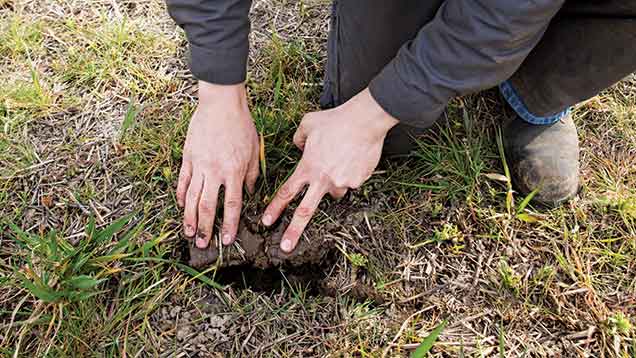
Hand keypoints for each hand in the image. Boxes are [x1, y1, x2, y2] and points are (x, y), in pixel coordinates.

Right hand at [178, 81, 259, 248]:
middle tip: (202, 244)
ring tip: (189, 233)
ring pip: (192, 198)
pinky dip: (181, 195)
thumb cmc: (241, 125)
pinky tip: (181, 206)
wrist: (221, 104)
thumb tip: (250, 193)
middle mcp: (215, 171)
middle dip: (205, 228)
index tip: (227, 239)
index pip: (232, 205)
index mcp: (234, 171)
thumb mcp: (254, 151)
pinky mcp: (188, 157)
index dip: (230, 224)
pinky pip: (183, 180)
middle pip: (208, 207)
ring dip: (190, 218)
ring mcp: (199, 165)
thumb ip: (252, 175)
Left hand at [261, 88, 397, 251]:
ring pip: (335, 191)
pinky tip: (355, 157)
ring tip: (341, 162)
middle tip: (286, 247)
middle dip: (294, 231)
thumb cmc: (336, 120)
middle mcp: (322, 179)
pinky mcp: (357, 182)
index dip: (275, 207)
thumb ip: (299, 138)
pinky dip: (352, 173)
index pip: (287, 191)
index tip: (266, 221)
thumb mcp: (309, 123)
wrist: (364, 121)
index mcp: (307, 167)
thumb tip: (298, 147)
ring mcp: (340, 182)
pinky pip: (352, 181)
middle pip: (305, 211)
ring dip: (334, 183)